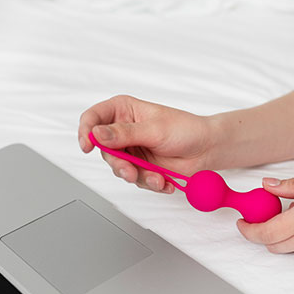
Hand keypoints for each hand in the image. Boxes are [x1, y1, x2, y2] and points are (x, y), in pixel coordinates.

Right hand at [79, 95, 215, 192]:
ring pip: (119, 168)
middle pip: (104, 150)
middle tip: (130, 171)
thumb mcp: (155, 130)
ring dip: (137, 176)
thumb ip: (125, 134)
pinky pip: (135, 179)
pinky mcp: (140, 167)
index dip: (86, 131)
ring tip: (157, 178)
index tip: (88, 146)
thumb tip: (98, 134)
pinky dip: (150, 183)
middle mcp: (123, 131)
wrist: (207, 149)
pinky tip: (164, 181)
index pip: (93, 118)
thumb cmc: (186, 130)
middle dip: (119, 164)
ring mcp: (131, 150)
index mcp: (124, 111)